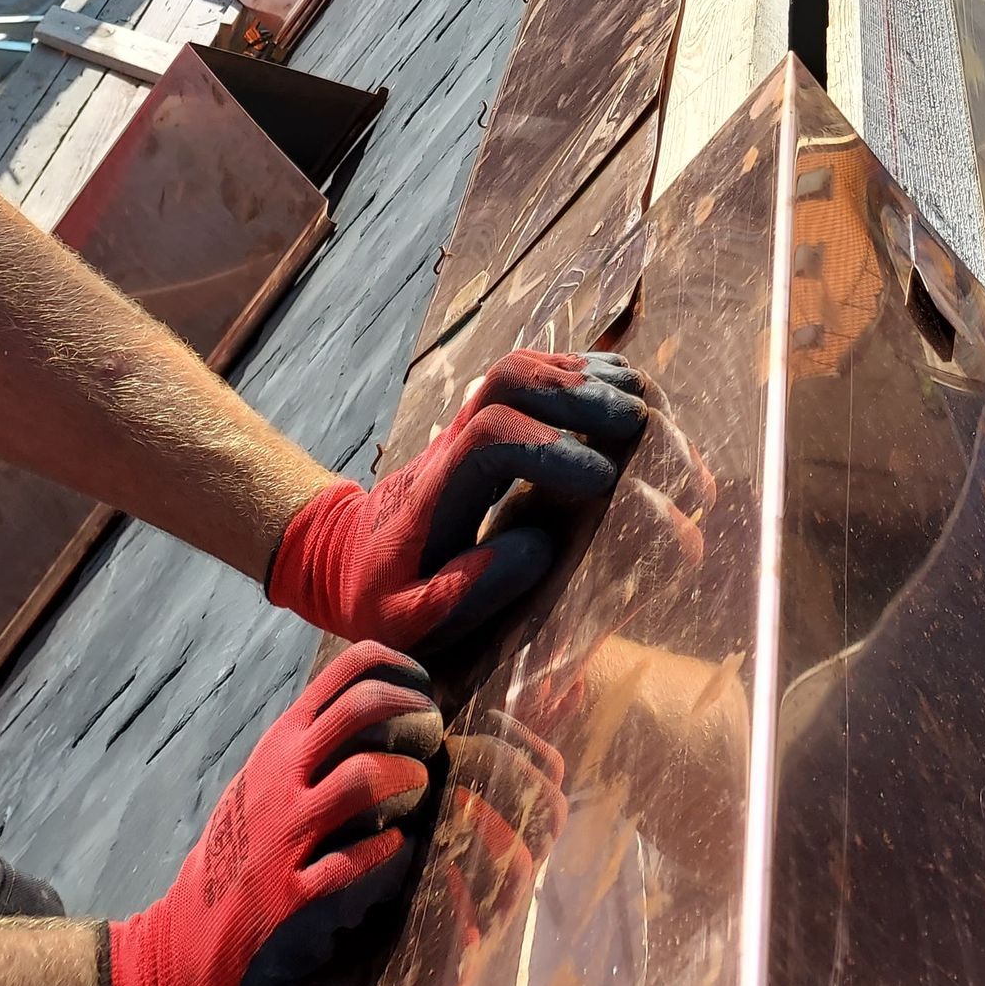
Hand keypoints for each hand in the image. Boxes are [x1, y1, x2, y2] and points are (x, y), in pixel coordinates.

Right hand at [108, 643, 441, 985]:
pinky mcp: (291, 893)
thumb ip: (315, 743)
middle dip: (413, 714)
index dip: (400, 669)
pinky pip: (354, 860)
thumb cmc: (244, 848)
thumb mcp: (267, 776)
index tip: (424, 689)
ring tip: (419, 788)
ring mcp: (283, 833)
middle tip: (433, 735)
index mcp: (281, 742)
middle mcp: (280, 777)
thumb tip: (389, 706)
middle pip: (362, 708)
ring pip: (363, 777)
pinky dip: (387, 850)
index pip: (348, 670)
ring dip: (407, 778)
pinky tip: (395, 848)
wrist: (189, 938)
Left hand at [268, 350, 645, 650]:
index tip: (600, 483)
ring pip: (524, 366)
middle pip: (510, 378)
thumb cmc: (382, 595)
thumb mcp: (406, 619)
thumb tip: (540, 549)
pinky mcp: (486, 417)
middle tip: (635, 423)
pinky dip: (581, 372)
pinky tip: (619, 392)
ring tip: (638, 403)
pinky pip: (533, 372)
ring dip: (585, 376)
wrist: (346, 555)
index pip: (493, 437)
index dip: (552, 449)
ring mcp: (468, 421)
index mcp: (434, 490)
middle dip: (577, 393)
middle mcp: (452, 440)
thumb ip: (464, 593)